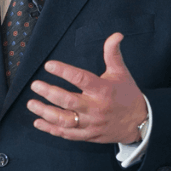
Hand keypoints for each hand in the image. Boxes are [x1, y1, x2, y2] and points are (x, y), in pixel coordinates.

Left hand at [27, 32, 146, 143]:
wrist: (140, 122)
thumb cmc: (127, 94)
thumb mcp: (121, 72)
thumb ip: (113, 53)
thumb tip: (116, 35)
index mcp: (103, 90)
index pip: (81, 79)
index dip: (64, 71)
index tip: (49, 65)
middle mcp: (96, 108)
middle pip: (69, 101)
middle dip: (50, 93)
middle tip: (35, 85)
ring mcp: (92, 124)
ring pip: (65, 120)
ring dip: (46, 112)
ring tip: (31, 103)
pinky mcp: (89, 135)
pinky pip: (68, 134)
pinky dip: (51, 129)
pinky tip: (38, 122)